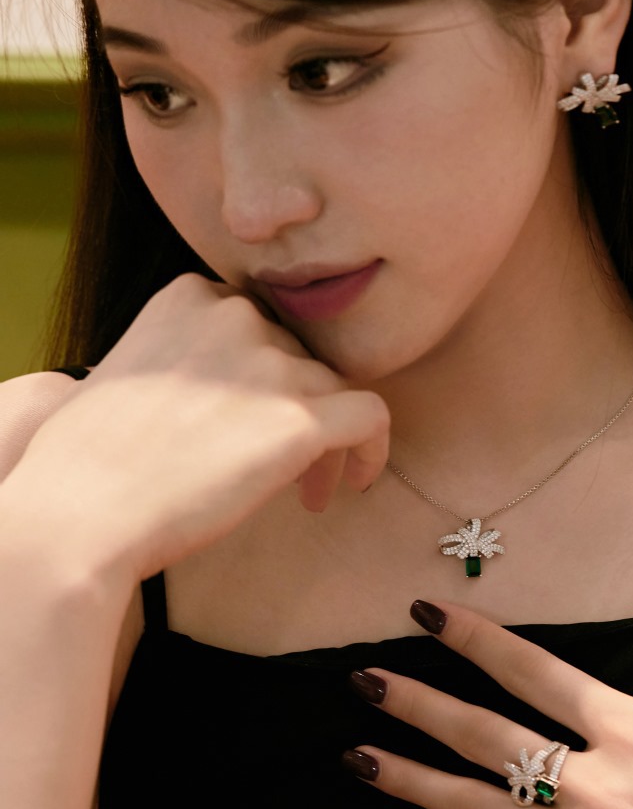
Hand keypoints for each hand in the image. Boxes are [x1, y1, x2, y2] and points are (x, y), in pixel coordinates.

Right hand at [4, 274, 389, 581]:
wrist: (83, 510)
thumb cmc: (89, 460)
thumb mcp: (129, 373)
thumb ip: (186, 358)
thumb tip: (231, 391)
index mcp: (190, 298)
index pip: (260, 328)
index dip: (267, 378)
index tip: (255, 421)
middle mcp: (235, 317)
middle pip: (299, 359)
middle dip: (295, 413)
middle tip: (281, 469)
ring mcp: (271, 364)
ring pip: (334, 390)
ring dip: (326, 442)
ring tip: (306, 493)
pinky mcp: (300, 417)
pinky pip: (372, 417)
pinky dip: (373, 449)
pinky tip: (357, 481)